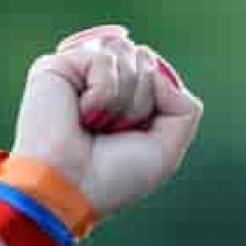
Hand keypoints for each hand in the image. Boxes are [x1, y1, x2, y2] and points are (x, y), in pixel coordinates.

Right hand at [10, 25, 203, 214]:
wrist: (71, 188)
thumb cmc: (114, 176)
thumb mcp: (168, 149)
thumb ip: (185, 107)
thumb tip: (154, 64)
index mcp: (126, 99)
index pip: (160, 73)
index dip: (161, 102)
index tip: (134, 137)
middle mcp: (103, 81)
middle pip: (148, 62)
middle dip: (142, 103)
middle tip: (113, 133)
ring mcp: (81, 71)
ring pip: (130, 57)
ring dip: (123, 102)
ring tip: (96, 126)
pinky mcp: (59, 65)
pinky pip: (105, 60)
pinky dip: (103, 95)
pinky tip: (82, 115)